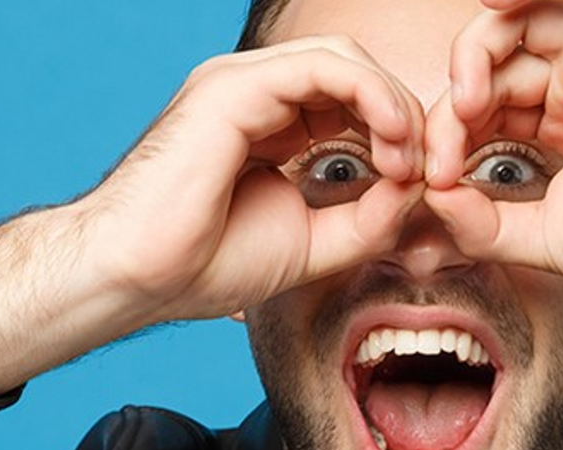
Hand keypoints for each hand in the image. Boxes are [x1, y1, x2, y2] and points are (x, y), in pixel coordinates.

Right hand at [0, 36, 425, 393]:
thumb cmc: (203, 263)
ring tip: (410, 158)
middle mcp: (253, 93)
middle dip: (402, 115)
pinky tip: (392, 141)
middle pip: (352, 72)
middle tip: (424, 169)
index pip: (350, 99)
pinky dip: (372, 97)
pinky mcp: (235, 88)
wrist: (138, 277)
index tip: (420, 184)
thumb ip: (369, 216)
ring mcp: (241, 84)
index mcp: (267, 122)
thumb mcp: (315, 242)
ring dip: (393, 105)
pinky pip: (324, 66)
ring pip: (343, 58)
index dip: (397, 133)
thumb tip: (418, 189)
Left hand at [422, 0, 562, 306]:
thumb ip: (480, 221)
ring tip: (464, 100)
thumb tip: (431, 195)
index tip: (436, 182)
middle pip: (495, 60)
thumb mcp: (539, 237)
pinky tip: (493, 1)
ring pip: (523, 19)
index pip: (486, 102)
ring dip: (476, 50)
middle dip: (453, 101)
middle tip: (442, 154)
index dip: (448, 133)